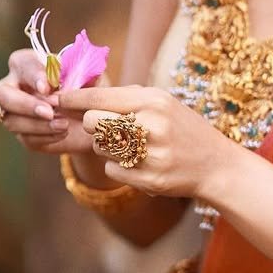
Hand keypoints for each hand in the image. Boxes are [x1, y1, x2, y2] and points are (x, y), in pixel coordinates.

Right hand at [0, 49, 106, 177]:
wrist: (94, 120)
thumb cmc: (89, 89)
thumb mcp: (93, 78)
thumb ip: (87, 73)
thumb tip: (84, 73)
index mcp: (29, 64)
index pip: (22, 63)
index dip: (32, 75)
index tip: (47, 86)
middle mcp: (16, 86)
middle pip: (3, 94)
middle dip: (25, 104)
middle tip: (49, 112)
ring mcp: (16, 112)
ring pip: (12, 120)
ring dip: (38, 125)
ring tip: (64, 124)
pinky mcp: (24, 134)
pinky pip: (27, 138)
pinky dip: (46, 137)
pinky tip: (63, 133)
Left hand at [58, 83, 236, 198]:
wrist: (215, 165)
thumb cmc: (184, 128)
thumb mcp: (163, 102)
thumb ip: (127, 97)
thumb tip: (83, 93)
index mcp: (154, 101)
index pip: (101, 97)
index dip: (74, 98)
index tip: (56, 98)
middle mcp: (151, 126)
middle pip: (93, 122)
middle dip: (92, 123)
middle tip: (105, 125)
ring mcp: (151, 154)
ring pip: (101, 147)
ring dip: (107, 146)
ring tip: (130, 145)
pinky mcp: (150, 179)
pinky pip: (111, 169)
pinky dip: (118, 166)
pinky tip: (139, 162)